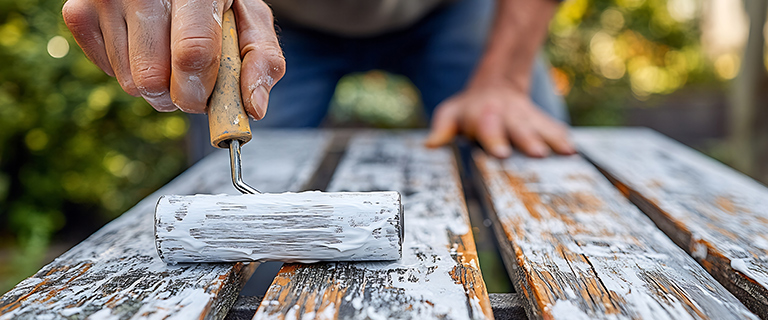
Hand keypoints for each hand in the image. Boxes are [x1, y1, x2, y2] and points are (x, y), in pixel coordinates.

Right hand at [62, 0, 284, 118]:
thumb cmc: (217, 1)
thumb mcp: (251, 20)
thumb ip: (263, 60)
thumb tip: (253, 108)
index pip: (193, 53)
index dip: (199, 90)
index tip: (206, 99)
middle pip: (152, 77)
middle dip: (177, 96)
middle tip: (191, 81)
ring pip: (129, 82)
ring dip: (156, 85)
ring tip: (169, 56)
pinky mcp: (79, 10)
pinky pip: (106, 71)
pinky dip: (130, 71)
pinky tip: (145, 46)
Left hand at [425, 85, 575, 157]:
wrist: (496, 85)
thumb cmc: (468, 110)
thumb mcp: (451, 113)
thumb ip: (442, 128)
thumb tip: (430, 143)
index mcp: (483, 116)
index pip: (488, 128)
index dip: (495, 139)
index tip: (502, 153)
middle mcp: (507, 116)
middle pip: (519, 128)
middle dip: (528, 140)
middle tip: (537, 153)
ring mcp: (526, 118)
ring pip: (540, 127)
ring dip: (552, 139)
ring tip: (565, 152)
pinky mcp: (541, 120)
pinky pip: (553, 128)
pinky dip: (563, 138)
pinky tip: (573, 151)